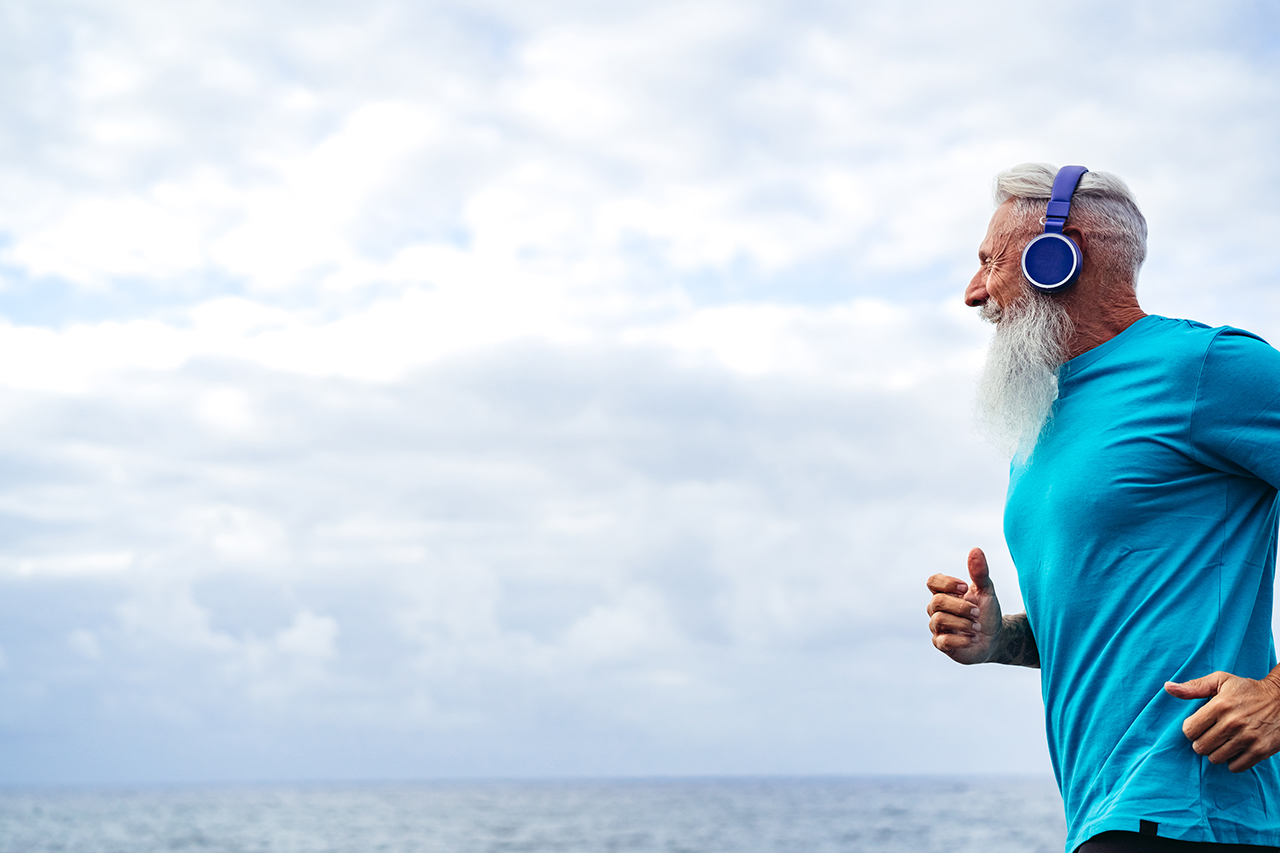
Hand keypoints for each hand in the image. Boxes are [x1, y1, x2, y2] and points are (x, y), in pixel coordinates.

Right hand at [926, 547, 1004, 664]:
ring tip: (977, 627)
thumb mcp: (987, 591)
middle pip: (936, 602)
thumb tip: (975, 549)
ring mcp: (937, 627)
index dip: (946, 583)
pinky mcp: (941, 644)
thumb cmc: (987, 612)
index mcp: (945, 593)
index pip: (932, 581)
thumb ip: (980, 572)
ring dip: (963, 623)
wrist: (995, 639)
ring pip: (939, 620)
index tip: (966, 587)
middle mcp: (936, 609)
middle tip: (977, 612)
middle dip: (960, 607)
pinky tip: (974, 638)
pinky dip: (962, 639)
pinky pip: (943, 640)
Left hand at [1165, 672, 1279, 771]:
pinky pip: (1236, 767)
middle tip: (1210, 735)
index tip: (1198, 726)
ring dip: (1216, 752)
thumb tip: (1167, 687)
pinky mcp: (1261, 750)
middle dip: (1201, 742)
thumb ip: (1193, 687)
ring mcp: (1248, 738)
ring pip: (1216, 758)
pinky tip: (1235, 750)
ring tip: (1222, 742)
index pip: (1189, 730)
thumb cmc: (1247, 689)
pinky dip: (1232, 762)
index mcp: (1220, 706)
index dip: (1190, 729)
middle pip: (1200, 747)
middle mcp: (1233, 723)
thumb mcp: (1220, 681)